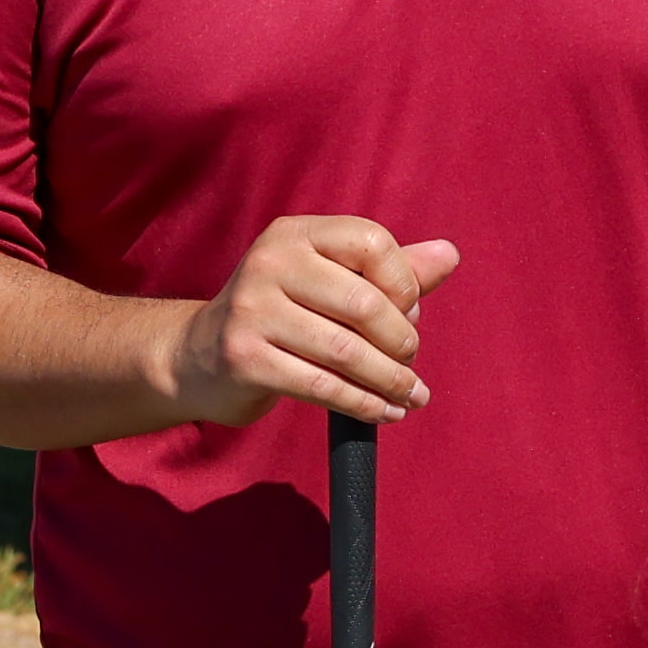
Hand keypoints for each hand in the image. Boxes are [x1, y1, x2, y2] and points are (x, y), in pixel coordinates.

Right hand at [167, 215, 460, 425]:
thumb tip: (449, 255)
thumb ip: (392, 271)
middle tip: (409, 362)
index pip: (371, 243)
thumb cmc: (284, 314)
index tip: (409, 314)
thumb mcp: (331, 281)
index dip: (404, 283)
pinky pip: (323, 386)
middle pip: (364, 304)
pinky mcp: (245, 359)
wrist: (198, 357)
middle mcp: (270, 263)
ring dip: (391, 381)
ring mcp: (252, 311)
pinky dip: (364, 404)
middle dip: (401, 341)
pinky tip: (387, 413)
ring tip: (411, 396)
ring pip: (347, 352)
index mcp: (296, 234)